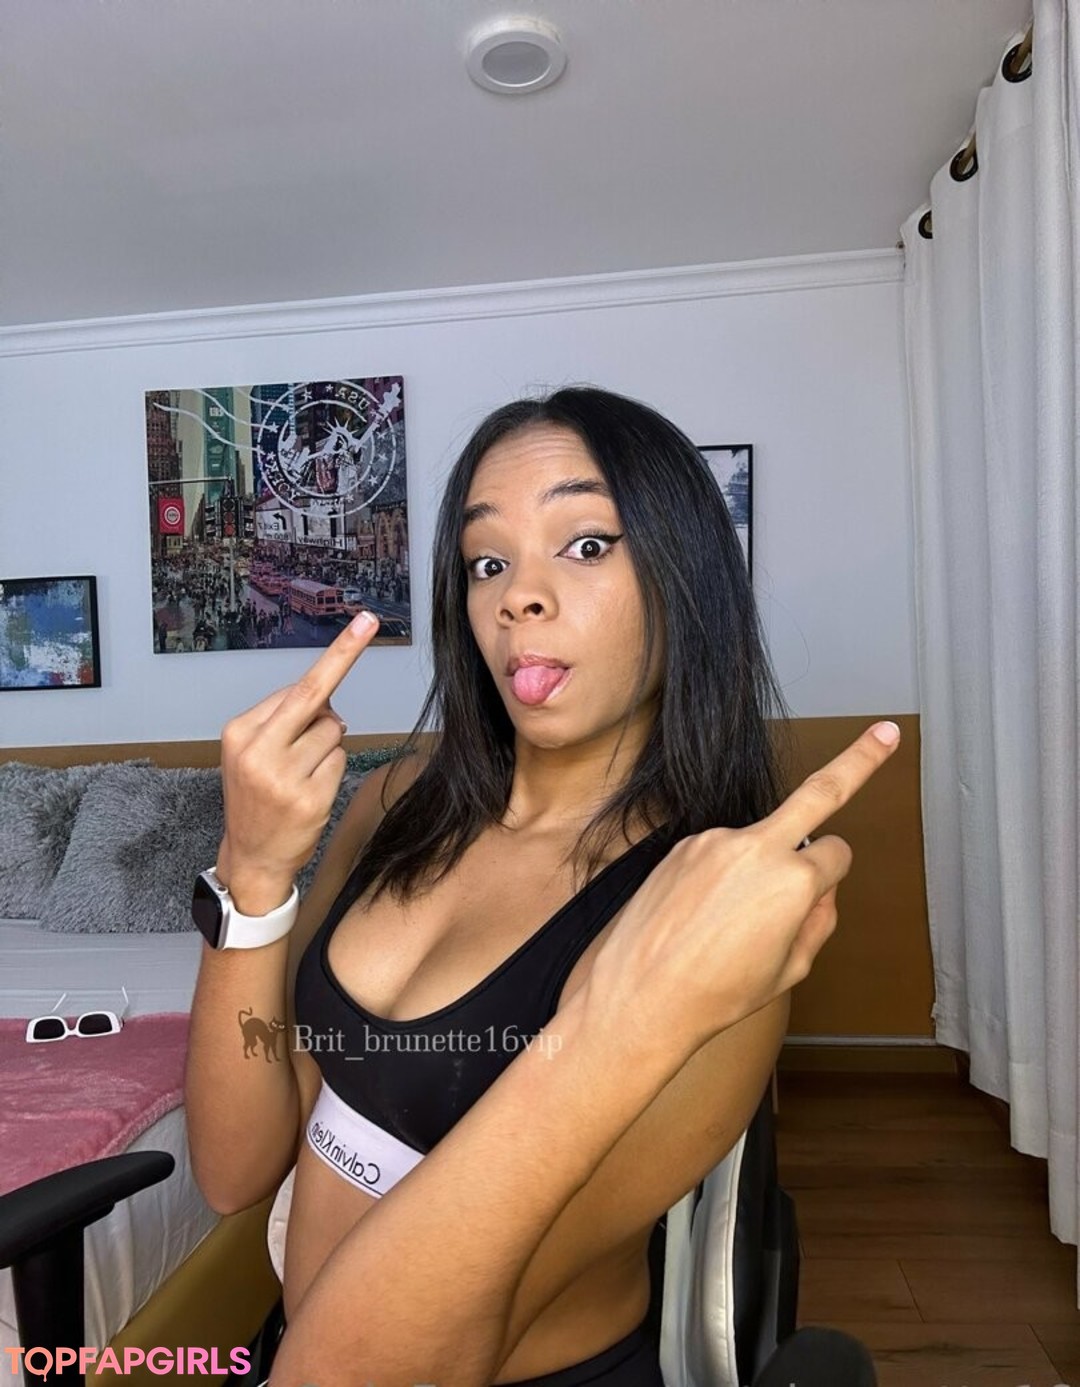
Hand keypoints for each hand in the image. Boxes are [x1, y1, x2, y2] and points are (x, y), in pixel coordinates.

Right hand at [215, 612, 380, 906]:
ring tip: (302, 772)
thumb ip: (284, 720)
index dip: (335, 659)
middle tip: (367, 623)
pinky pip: (339, 761)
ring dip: (328, 745)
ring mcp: (284, 777)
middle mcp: (258, 751)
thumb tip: (325, 699)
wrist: (252, 856)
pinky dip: (332, 769)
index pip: (296, 688)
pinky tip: (310, 790)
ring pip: (333, 732)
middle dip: (344, 657)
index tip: (364, 624)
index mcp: (240, 732)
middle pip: (316, 700)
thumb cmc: (256, 796)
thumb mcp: (253, 752)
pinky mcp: (310, 799)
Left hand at [589, 721, 900, 1051]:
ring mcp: (714, 840)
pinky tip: (698, 916)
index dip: (833, 874)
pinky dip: (718, 878)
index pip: (837, 852)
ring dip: (754, 869)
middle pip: (817, 792)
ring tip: (722, 927)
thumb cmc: (715, 994)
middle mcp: (755, 848)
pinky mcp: (683, 844)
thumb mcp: (790, 970)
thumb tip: (822, 891)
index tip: (825, 886)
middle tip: (885, 733)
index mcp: (793, 881)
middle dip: (857, 761)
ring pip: (756, 842)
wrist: (639, 996)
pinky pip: (718, 855)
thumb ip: (817, 922)